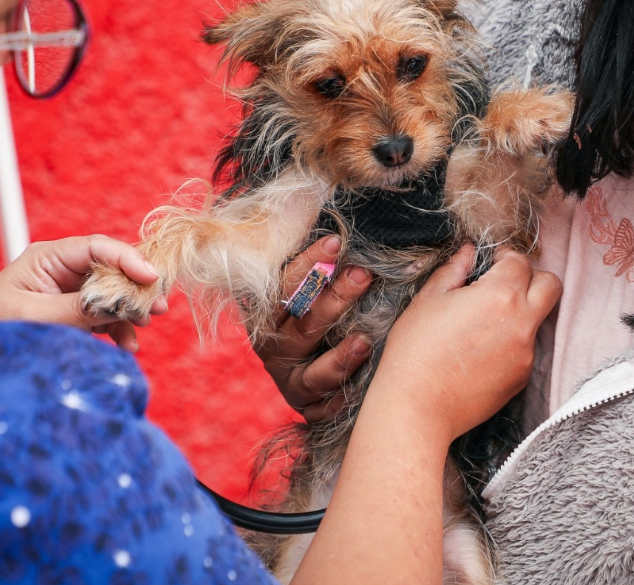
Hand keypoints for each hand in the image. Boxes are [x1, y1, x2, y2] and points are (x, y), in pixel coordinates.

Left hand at [0, 235, 167, 351]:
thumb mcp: (34, 317)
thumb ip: (76, 308)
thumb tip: (117, 303)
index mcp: (47, 257)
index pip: (97, 247)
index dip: (128, 258)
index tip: (152, 277)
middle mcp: (62, 269)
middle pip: (112, 268)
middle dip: (136, 287)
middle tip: (159, 307)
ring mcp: (69, 291)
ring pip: (113, 293)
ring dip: (130, 310)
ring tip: (142, 328)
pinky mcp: (74, 313)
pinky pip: (105, 315)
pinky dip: (119, 329)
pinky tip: (127, 345)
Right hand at [258, 235, 372, 421]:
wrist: (322, 370)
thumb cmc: (325, 311)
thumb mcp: (315, 285)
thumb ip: (320, 261)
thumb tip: (339, 224)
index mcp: (268, 313)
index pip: (281, 286)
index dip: (307, 265)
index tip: (336, 241)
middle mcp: (274, 348)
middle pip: (300, 327)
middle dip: (332, 301)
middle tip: (363, 275)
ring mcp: (290, 381)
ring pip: (312, 374)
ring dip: (339, 357)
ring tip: (365, 340)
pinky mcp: (309, 409)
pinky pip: (325, 409)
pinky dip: (342, 399)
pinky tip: (363, 385)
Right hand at [372, 243, 560, 442]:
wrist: (417, 407)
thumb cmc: (415, 351)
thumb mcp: (428, 300)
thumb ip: (454, 270)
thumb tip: (468, 252)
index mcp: (500, 296)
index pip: (521, 261)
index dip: (504, 257)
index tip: (489, 263)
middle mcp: (522, 323)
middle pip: (551, 286)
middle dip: (532, 278)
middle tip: (502, 284)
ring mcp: (526, 354)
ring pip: (538, 319)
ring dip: (520, 312)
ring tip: (483, 323)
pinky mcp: (522, 378)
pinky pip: (526, 349)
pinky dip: (512, 342)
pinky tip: (480, 351)